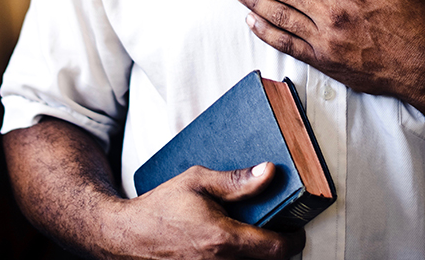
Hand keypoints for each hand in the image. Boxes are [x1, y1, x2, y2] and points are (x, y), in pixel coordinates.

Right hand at [100, 163, 304, 258]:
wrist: (128, 236)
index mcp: (224, 240)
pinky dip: (239, 257)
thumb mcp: (197, 181)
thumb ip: (237, 180)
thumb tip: (269, 173)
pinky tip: (230, 244)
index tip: (295, 228)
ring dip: (257, 253)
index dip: (294, 239)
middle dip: (276, 245)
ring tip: (249, 232)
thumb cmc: (161, 207)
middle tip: (272, 225)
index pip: (279, 249)